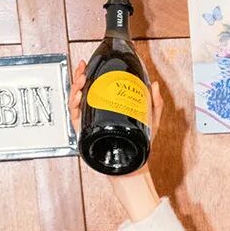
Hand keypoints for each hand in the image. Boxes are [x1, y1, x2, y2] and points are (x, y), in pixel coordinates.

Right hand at [68, 59, 164, 218]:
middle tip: (82, 69)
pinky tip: (77, 98)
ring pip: (75, 102)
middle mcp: (96, 114)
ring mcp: (90, 123)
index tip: (87, 64)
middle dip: (78, 77)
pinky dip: (74, 106)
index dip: (88, 74)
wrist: (134, 166)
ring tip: (80, 81)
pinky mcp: (85, 133)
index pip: (94, 87)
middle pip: (82, 92)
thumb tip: (155, 85)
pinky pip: (76, 118)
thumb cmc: (140, 144)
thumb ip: (154, 103)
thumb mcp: (150, 120)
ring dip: (74, 88)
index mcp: (107, 107)